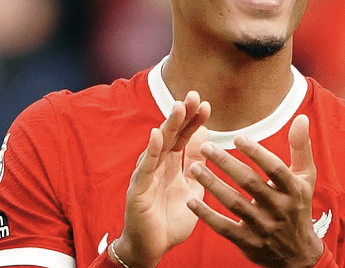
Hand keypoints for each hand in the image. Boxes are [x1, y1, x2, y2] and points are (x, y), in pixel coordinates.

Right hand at [114, 91, 210, 267]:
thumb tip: (206, 139)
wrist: (153, 248)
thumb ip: (197, 164)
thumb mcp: (192, 188)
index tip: (206, 105)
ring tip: (178, 108)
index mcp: (172, 164)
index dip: (193, 121)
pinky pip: (145, 167)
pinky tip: (156, 135)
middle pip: (171, 134)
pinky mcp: (138, 189)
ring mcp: (147, 174)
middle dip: (182, 115)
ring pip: (158, 145)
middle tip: (194, 95)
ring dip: (168, 125)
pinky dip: (150, 150)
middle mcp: (158, 165)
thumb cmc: (171, 220)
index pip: (184, 137)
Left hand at [186, 114, 322, 267]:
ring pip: (234, 204)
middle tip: (206, 147)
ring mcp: (263, 227)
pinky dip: (207, 215)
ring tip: (194, 167)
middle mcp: (279, 209)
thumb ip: (300, 147)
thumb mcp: (306, 177)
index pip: (275, 168)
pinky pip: (224, 228)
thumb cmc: (298, 205)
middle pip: (250, 183)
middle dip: (226, 164)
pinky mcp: (248, 243)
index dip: (257, 152)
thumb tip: (301, 117)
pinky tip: (191, 200)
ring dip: (212, 185)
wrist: (298, 253)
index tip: (237, 137)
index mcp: (294, 190)